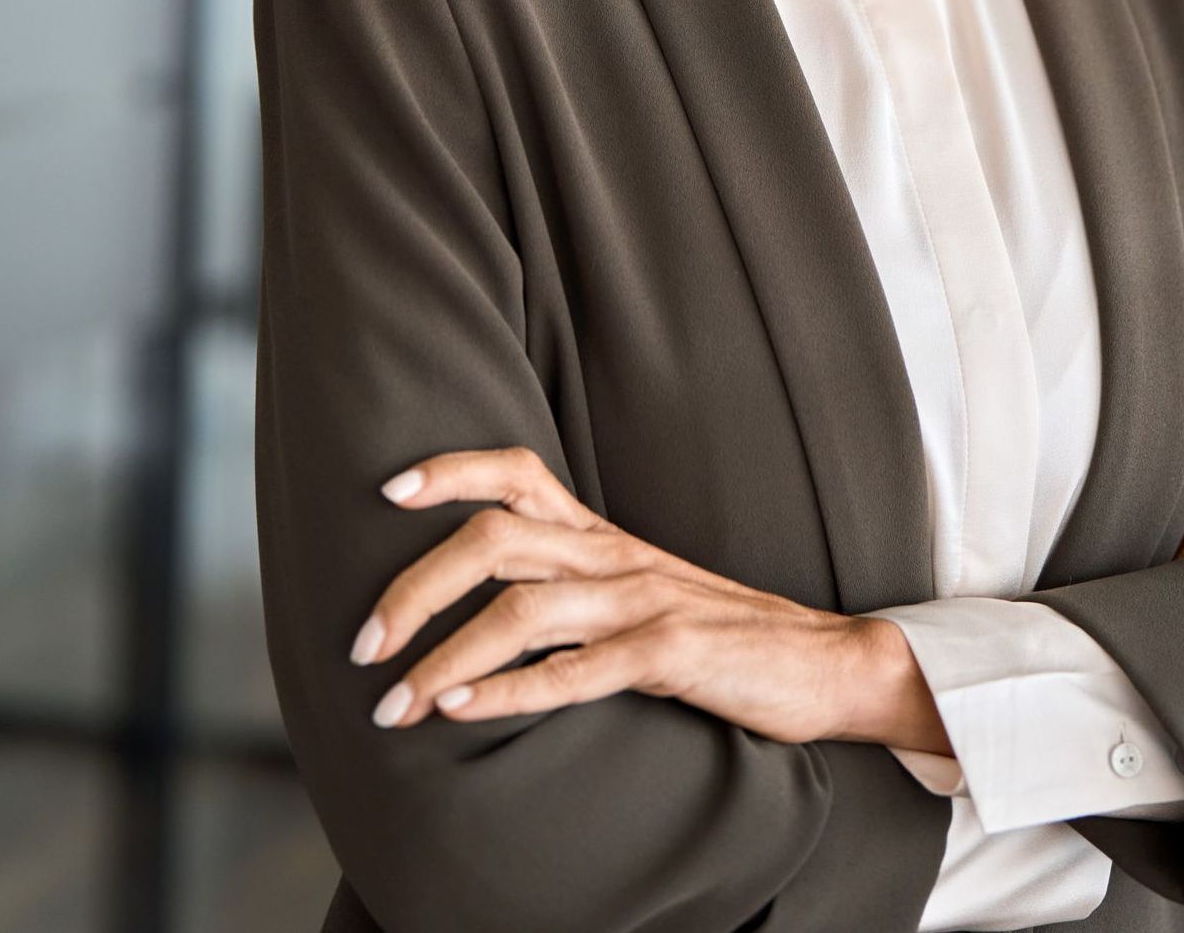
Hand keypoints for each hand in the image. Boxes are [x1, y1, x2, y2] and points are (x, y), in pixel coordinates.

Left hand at [348, 445, 877, 742]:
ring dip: (443, 659)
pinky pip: (577, 671)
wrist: (820, 663)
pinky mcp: (671, 655)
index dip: (452, 472)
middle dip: (416, 587)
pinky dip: (511, 691)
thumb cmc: (716, 634)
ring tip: (393, 705)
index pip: (518, 473)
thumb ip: (569, 589)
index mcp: (601, 537)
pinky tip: (463, 712)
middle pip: (495, 538)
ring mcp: (642, 601)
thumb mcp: (635, 594)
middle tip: (364, 645)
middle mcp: (613, 556)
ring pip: (521, 610)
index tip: (388, 491)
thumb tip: (477, 608)